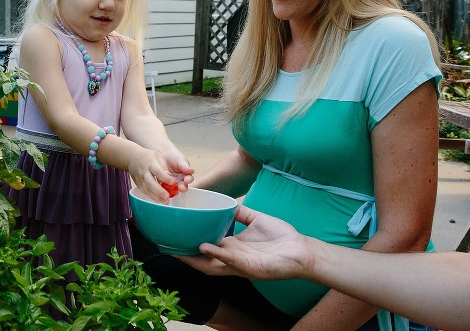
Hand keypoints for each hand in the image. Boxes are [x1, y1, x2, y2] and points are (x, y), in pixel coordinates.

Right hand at [128, 149, 179, 202]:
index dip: (164, 177)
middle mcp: (144, 172)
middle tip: (167, 196)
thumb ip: (164, 167)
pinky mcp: (138, 184)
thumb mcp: (158, 157)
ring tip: (165, 202)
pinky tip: (159, 200)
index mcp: (150, 163)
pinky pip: (144, 191)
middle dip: (159, 190)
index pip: (157, 171)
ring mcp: (140, 179)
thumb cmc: (148, 157)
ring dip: (156, 196)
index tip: (172, 182)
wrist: (132, 158)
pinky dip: (152, 197)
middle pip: (150, 182)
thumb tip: (171, 178)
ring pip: (147, 189)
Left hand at [160, 147, 194, 191]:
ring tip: (170, 183)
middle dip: (182, 187)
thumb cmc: (173, 156)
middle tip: (180, 187)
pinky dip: (163, 186)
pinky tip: (162, 182)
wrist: (162, 154)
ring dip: (173, 188)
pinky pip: (164, 186)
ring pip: (173, 188)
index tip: (187, 180)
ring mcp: (171, 183)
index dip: (189, 180)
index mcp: (185, 175)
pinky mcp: (163, 183)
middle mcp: (179, 181)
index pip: (189, 179)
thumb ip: (185, 166)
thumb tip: (191, 171)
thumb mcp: (180, 159)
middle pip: (182, 186)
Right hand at [178, 205, 313, 279]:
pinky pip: (231, 261)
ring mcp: (241, 265)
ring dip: (196, 259)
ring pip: (212, 265)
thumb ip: (239, 212)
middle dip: (185, 257)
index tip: (173, 238)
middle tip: (168, 247)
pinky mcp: (251, 268)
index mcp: (232, 248)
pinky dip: (218, 254)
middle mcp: (233, 259)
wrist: (302, 250)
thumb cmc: (281, 237)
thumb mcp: (255, 219)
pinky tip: (205, 246)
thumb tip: (224, 201)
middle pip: (203, 261)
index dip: (189, 247)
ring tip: (179, 251)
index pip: (206, 250)